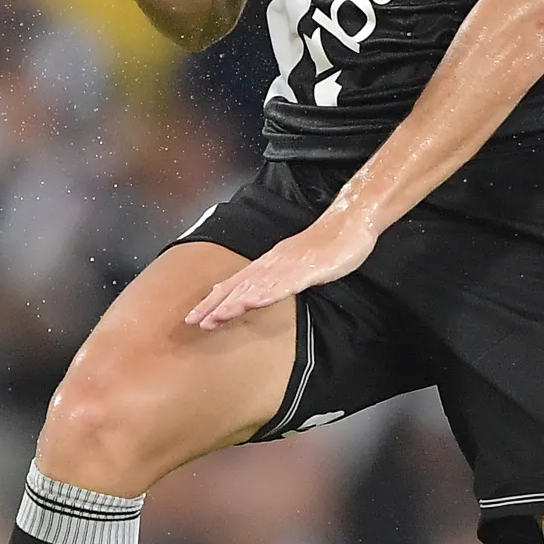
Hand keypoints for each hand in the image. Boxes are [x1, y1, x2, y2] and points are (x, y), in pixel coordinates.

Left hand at [184, 213, 375, 329]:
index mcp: (270, 263)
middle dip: (213, 305)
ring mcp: (288, 266)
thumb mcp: (299, 265)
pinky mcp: (306, 270)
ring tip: (213, 318)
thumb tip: (265, 292)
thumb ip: (281, 278)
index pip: (236, 284)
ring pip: (254, 288)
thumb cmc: (329, 246)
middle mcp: (273, 263)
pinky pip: (283, 284)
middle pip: (237, 286)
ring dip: (232, 303)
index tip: (196, 315)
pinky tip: (252, 304)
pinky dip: (265, 295)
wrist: (351, 223)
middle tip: (192, 321)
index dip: (214, 299)